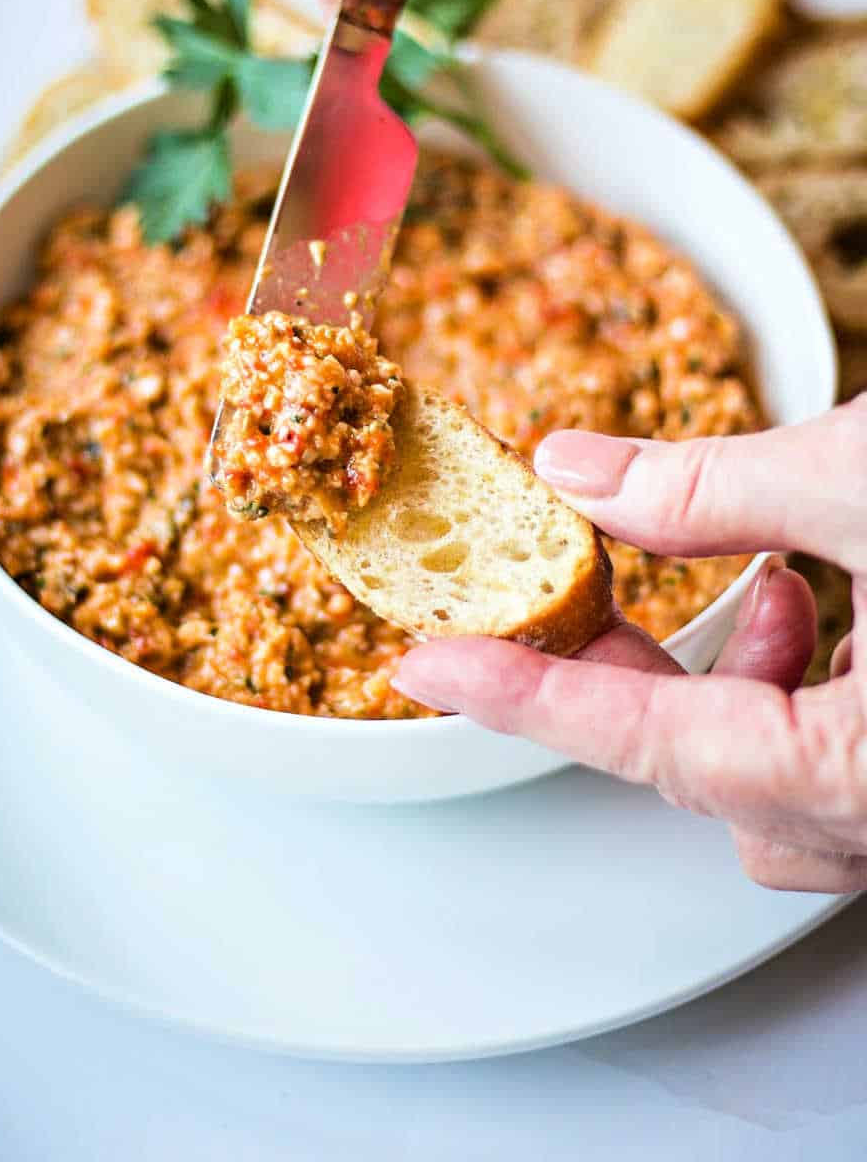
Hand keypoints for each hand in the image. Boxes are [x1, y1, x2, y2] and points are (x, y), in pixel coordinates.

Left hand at [392, 398, 866, 893]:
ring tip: (766, 591)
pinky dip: (798, 693)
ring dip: (732, 684)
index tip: (428, 666)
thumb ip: (713, 488)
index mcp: (861, 771)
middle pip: (699, 769)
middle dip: (628, 673)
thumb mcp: (860, 481)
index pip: (643, 737)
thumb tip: (580, 473)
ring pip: (767, 779)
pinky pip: (828, 765)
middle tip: (576, 593)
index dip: (521, 693)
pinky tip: (824, 608)